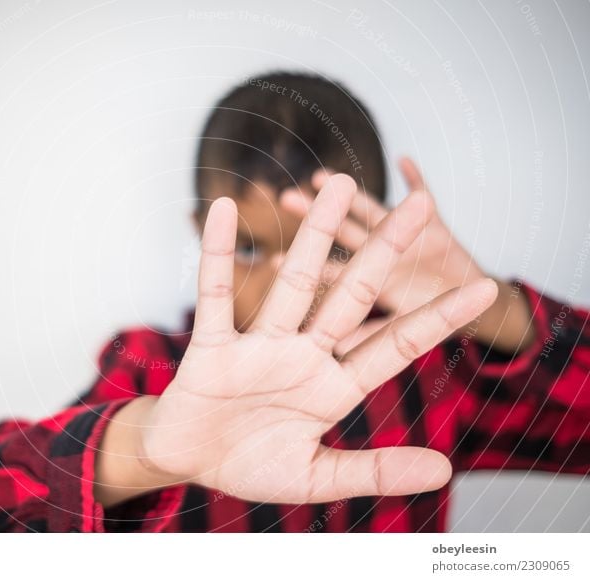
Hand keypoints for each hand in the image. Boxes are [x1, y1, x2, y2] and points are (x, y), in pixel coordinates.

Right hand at [138, 174, 497, 503]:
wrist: (189, 461)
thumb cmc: (250, 466)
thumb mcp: (317, 478)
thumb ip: (376, 472)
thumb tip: (445, 471)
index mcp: (334, 387)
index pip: (396, 345)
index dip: (439, 318)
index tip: (483, 286)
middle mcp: (304, 355)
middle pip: (352, 295)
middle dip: (387, 251)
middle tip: (421, 206)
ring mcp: (260, 346)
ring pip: (293, 283)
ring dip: (315, 235)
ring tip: (341, 183)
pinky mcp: (214, 344)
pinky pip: (215, 293)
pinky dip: (217, 253)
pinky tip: (224, 210)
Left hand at [281, 158, 530, 354]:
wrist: (480, 309)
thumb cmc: (435, 324)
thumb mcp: (402, 333)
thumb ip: (372, 335)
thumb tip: (338, 346)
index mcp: (366, 294)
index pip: (328, 278)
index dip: (302, 269)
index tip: (273, 262)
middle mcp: (378, 262)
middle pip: (340, 238)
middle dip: (315, 219)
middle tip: (285, 200)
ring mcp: (404, 241)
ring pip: (370, 213)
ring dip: (350, 195)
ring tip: (320, 175)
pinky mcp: (436, 226)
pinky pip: (426, 196)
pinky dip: (417, 178)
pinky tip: (404, 159)